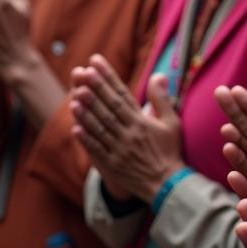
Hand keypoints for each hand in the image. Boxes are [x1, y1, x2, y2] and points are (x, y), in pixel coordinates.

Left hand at [70, 56, 185, 204]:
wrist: (167, 185)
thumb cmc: (170, 150)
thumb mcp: (172, 122)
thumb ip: (161, 98)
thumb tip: (158, 75)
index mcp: (142, 122)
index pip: (121, 95)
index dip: (108, 77)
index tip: (96, 62)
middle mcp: (129, 134)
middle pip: (108, 108)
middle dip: (95, 89)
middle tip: (82, 73)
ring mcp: (119, 150)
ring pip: (100, 128)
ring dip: (86, 112)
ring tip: (75, 97)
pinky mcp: (112, 165)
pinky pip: (97, 151)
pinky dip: (86, 139)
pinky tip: (75, 128)